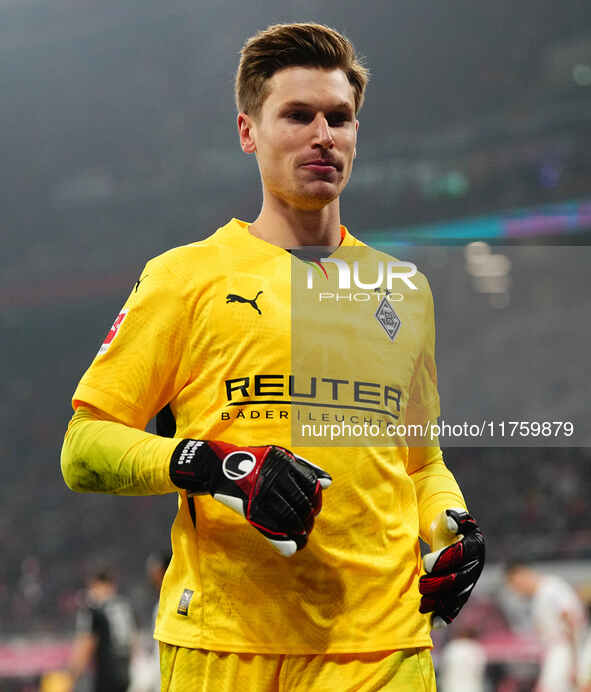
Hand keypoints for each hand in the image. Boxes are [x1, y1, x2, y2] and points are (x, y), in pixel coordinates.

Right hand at [170, 439, 331, 555]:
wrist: (221, 466)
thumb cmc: (256, 462)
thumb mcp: (280, 456)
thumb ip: (305, 467)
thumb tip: (328, 483)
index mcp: (285, 464)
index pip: (310, 485)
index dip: (316, 500)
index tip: (315, 510)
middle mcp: (275, 478)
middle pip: (301, 503)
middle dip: (309, 519)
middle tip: (308, 527)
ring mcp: (262, 494)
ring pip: (289, 517)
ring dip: (299, 532)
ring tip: (302, 539)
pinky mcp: (250, 509)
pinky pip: (270, 528)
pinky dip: (282, 541)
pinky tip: (291, 549)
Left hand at [419, 508, 484, 627]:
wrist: (451, 532)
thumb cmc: (448, 522)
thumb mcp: (450, 516)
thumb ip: (452, 518)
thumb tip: (450, 520)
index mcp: (474, 545)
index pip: (460, 554)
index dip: (444, 560)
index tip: (426, 563)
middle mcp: (475, 565)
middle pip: (459, 579)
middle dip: (439, 584)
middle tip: (422, 585)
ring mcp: (470, 581)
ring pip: (458, 596)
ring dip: (440, 602)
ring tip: (423, 605)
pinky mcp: (462, 591)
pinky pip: (456, 606)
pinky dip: (446, 614)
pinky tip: (434, 623)